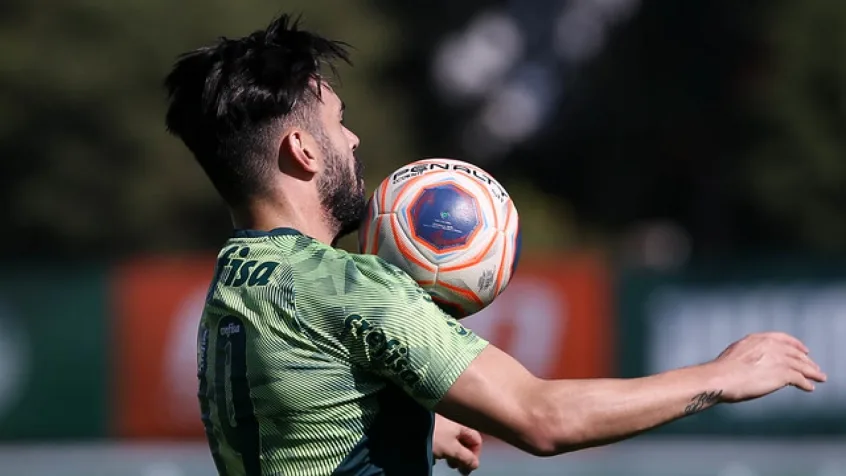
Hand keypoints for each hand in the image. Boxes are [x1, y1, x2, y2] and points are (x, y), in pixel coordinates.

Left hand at [432, 414, 481, 474]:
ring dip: (449, 453)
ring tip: (441, 459)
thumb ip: (466, 458)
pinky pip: (439, 438)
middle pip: (464, 441)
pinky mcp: (430, 425)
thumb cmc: (432, 434)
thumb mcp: (452, 450)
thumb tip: (475, 464)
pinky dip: (438, 447)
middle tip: (453, 465)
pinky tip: (432, 452)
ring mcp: (442, 422)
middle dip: (460, 456)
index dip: (474, 455)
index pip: (477, 441)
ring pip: (451, 440)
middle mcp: (454, 421)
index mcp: (462, 424)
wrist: (408, 424)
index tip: (467, 466)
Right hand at [711, 332, 826, 402]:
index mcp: (758, 339)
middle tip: (814, 367)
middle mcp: (770, 346)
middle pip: (795, 353)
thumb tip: (753, 361)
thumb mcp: (736, 353)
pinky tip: (809, 387)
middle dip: (807, 361)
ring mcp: (778, 359)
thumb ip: (749, 353)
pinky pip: (800, 379)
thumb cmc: (722, 370)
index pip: (783, 339)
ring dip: (812, 372)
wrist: (720, 378)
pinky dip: (806, 383)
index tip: (804, 350)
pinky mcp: (782, 374)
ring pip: (802, 365)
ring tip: (819, 378)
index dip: (796, 345)